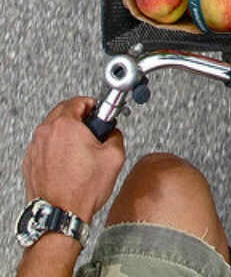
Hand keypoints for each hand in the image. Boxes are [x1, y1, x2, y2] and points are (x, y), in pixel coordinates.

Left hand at [22, 97, 124, 223]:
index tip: (100, 112)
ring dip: (67, 133)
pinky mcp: (30, 163)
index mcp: (66, 125)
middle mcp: (46, 133)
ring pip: (53, 130)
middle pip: (63, 112)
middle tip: (93, 129)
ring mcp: (35, 149)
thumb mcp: (115, 156)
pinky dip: (56, 149)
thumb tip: (112, 133)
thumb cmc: (82, 189)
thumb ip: (116, 135)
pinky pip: (45, 147)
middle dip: (80, 117)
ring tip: (82, 149)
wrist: (59, 214)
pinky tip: (70, 162)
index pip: (79, 101)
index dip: (94, 105)